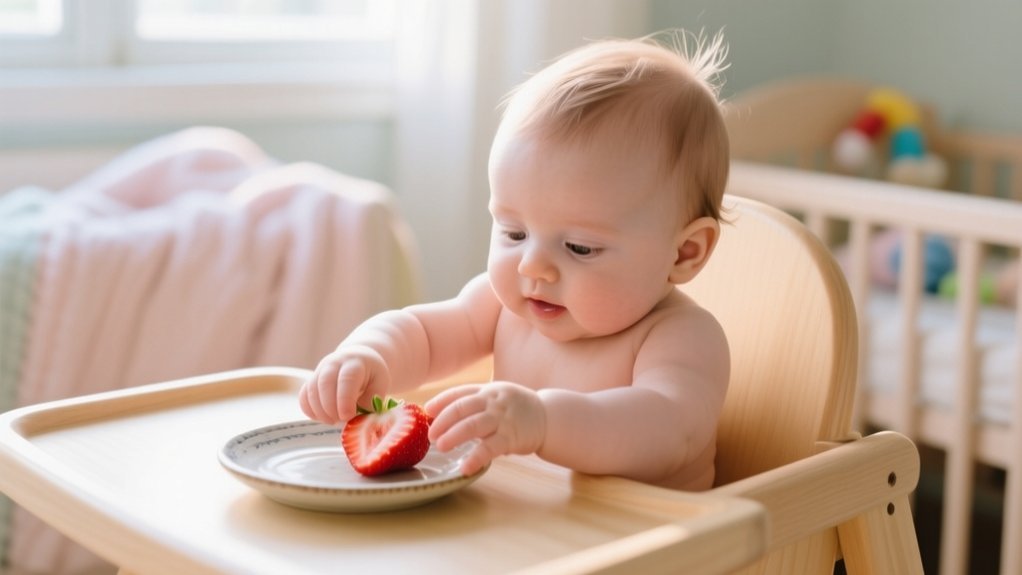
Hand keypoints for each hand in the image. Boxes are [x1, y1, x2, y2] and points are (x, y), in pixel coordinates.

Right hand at [298, 346, 390, 424]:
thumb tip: (358, 419)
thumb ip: (371, 400)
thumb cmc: (371, 373)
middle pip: (325, 383)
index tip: (348, 417)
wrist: (359, 357)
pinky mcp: (311, 380)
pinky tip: (322, 418)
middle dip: (330, 407)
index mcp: (355, 363)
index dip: (345, 400)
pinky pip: (304, 396)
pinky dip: (309, 410)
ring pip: (311, 390)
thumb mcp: (380, 383)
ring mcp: (320, 370)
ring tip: (333, 421)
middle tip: (339, 421)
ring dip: (320, 411)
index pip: (347, 380)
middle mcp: (334, 364)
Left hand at [425, 381, 546, 475]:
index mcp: (487, 391)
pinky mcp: (511, 437)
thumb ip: (474, 403)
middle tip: (430, 435)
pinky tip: (464, 467)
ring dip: (454, 435)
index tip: (426, 411)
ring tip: (441, 446)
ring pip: (473, 425)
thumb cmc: (516, 409)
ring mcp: (502, 418)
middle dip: (443, 421)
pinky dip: (475, 457)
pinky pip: (490, 448)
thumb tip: (440, 415)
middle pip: (462, 407)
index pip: (459, 393)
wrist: (548, 417)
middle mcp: (493, 401)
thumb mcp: (497, 397)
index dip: (441, 401)